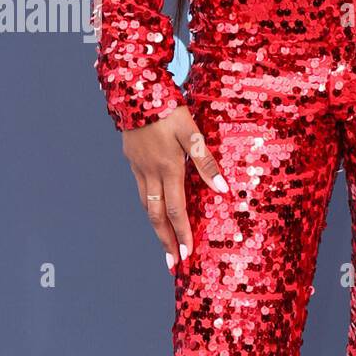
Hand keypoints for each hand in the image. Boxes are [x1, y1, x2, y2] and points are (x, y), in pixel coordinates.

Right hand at [123, 104, 227, 272]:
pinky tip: (154, 209)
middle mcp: (151, 173)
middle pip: (156, 216)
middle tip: (172, 263)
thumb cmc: (168, 110)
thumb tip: (222, 189)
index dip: (182, 233)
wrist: (135, 92)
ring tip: (164, 243)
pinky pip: (142, 190)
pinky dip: (149, 206)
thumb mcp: (192, 132)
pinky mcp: (133, 160)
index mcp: (168, 168)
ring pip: (146, 205)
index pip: (176, 210)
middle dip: (166, 241)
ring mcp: (138, 168)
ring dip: (155, 226)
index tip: (187, 256)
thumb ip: (206, 161)